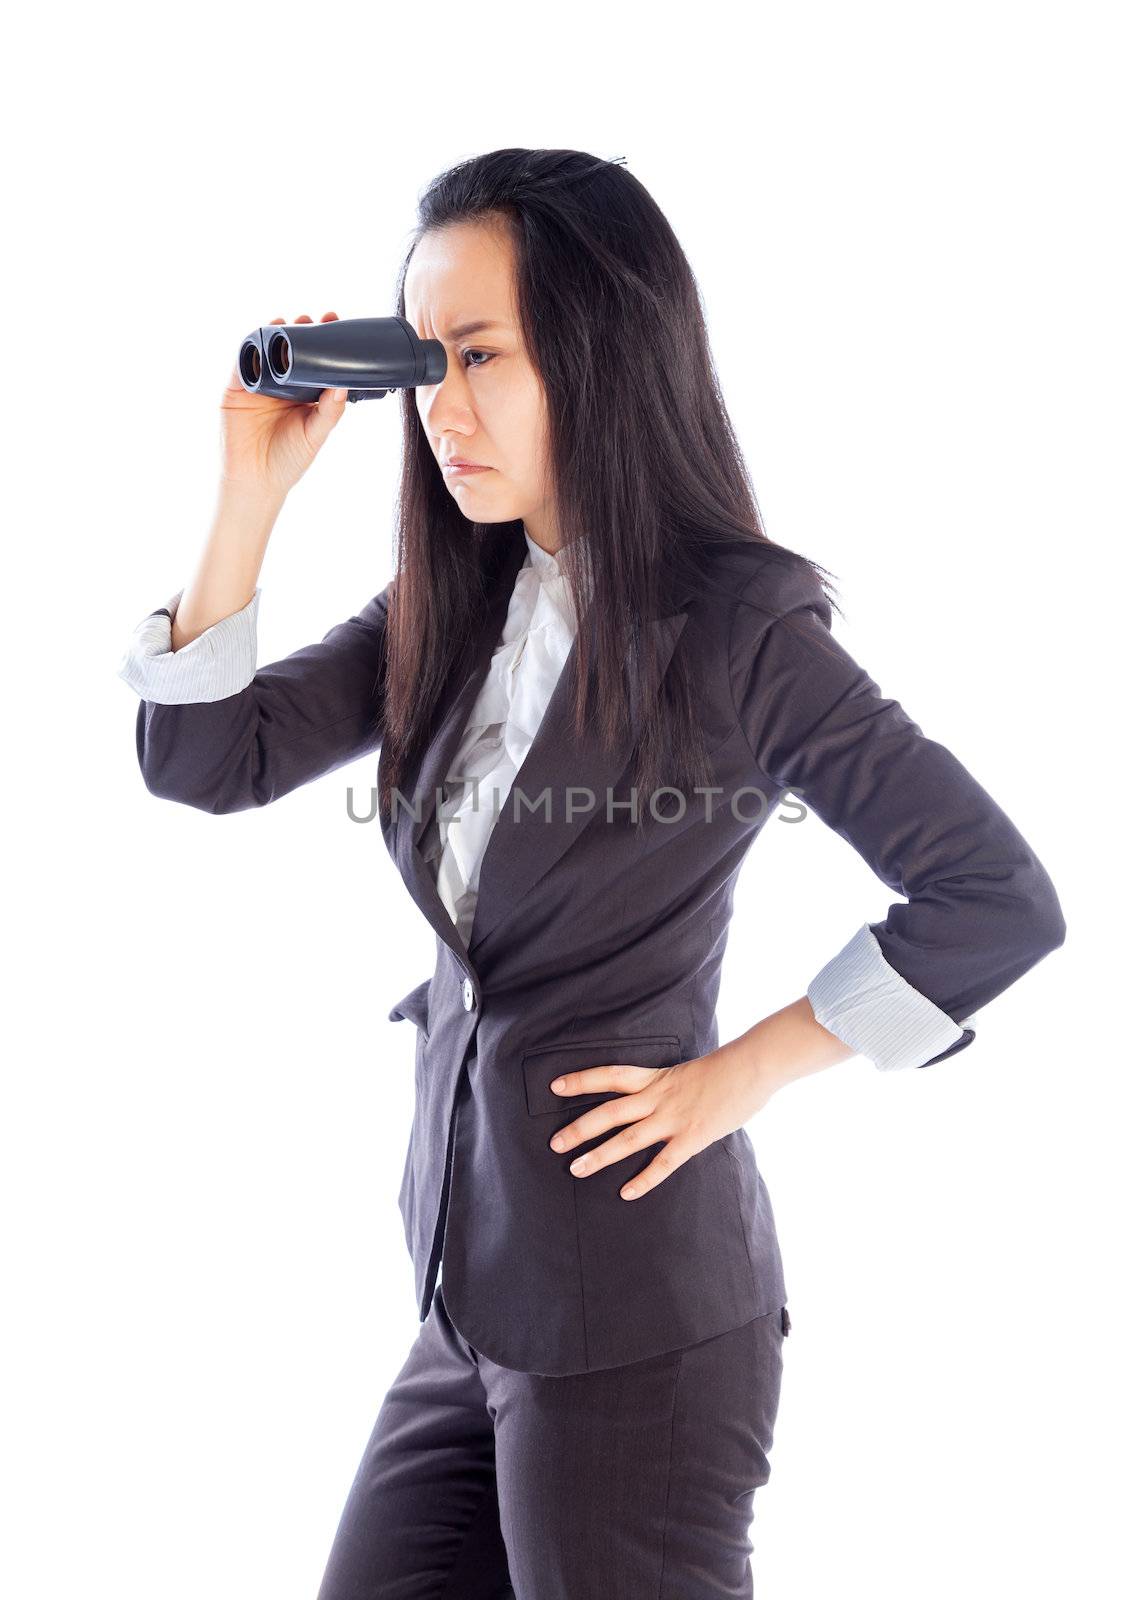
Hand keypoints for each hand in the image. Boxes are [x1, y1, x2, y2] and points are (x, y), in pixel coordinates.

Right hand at [220, 311, 348, 499]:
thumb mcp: (315, 434)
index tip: (335, 323)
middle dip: (302, 331)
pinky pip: (242, 361)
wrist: (256, 481)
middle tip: (315, 320)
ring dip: (276, 332)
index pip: (315, 361)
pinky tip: (261, 334)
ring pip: (266, 350)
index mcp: (303, 394)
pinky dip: (250, 346)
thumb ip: (330, 411)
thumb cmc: (288, 461)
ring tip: (289, 322)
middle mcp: (281, 384)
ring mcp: (258, 384)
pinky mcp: (237, 388)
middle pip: (291, 349)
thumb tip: (344, 384)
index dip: (324, 342)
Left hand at [546, 1040, 776, 1199]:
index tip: (555, 1086)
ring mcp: (673, 1118)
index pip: (609, 1076)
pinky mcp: (692, 1138)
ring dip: (599, 1155)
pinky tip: (626, 1193)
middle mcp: (657, 1097)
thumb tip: (653, 1100)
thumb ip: (667, 1088)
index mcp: (655, 1077)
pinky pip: (663, 1163)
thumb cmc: (724, 1068)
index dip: (581, 1080)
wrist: (752, 1066)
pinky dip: (644, 1179)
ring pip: (627, 1139)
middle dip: (579, 1129)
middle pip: (609, 1113)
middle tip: (555, 1144)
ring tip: (576, 1169)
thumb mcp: (686, 1072)